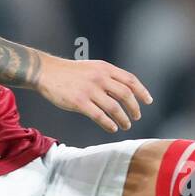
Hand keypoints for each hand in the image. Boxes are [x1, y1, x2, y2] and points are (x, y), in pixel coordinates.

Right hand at [36, 56, 151, 132]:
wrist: (46, 72)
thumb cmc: (70, 72)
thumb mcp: (92, 68)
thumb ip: (108, 77)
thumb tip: (125, 91)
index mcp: (105, 68)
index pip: (130, 80)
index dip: (142, 91)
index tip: (148, 101)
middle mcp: (99, 78)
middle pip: (125, 95)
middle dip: (134, 108)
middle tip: (136, 117)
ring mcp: (89, 90)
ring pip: (114, 107)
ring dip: (123, 119)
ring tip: (126, 125)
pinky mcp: (79, 102)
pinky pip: (99, 116)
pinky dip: (109, 123)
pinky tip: (112, 128)